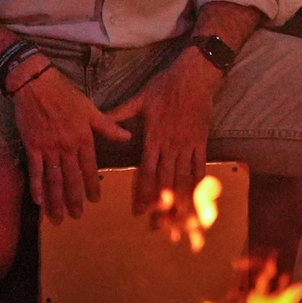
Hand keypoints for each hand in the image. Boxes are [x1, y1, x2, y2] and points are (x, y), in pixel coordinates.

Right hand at [13, 66, 130, 222]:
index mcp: (84, 138)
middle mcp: (67, 146)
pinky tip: (39, 202)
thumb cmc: (65, 94)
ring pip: (54, 180)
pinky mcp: (32, 146)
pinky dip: (36, 187)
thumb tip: (127, 137)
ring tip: (58, 218)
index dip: (92, 186)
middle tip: (76, 217)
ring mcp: (48, 148)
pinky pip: (35, 171)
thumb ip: (108, 127)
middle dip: (74, 200)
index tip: (94, 200)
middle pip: (71, 179)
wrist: (36, 84)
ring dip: (56, 201)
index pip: (90, 168)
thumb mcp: (90, 109)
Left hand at [107, 49, 220, 214]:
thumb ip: (120, 114)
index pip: (146, 172)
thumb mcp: (140, 98)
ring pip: (183, 178)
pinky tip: (197, 194)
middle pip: (165, 182)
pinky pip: (200, 164)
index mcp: (154, 138)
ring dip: (181, 200)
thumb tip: (101, 122)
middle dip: (161, 206)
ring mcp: (188, 144)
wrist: (195, 75)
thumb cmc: (166, 85)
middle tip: (158, 227)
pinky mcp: (201, 140)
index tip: (138, 211)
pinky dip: (198, 180)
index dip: (143, 194)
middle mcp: (171, 145)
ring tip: (178, 219)